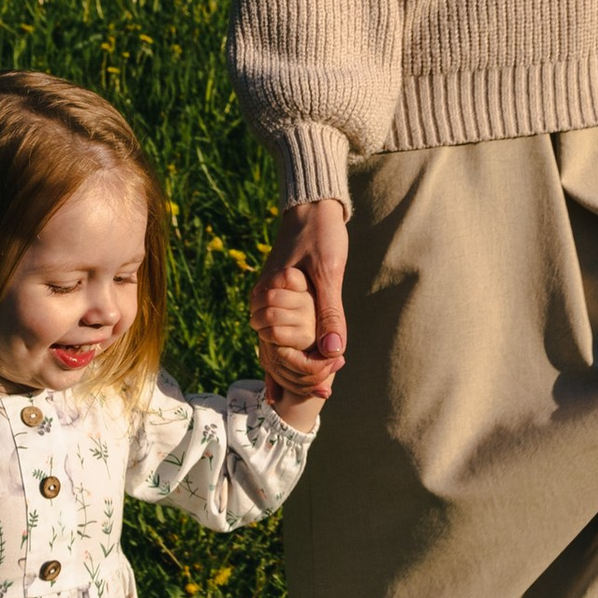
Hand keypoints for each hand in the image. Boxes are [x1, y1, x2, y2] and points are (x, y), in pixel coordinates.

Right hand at [252, 198, 348, 404]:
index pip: (279, 347)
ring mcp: (269, 296)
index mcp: (270, 296)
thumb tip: (333, 352)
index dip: (303, 369)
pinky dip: (289, 351)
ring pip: (276, 342)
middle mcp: (263, 299)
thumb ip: (330, 313)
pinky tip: (296, 372)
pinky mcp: (279, 293)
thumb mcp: (329, 273)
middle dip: (298, 375)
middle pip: (274, 349)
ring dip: (294, 367)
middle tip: (327, 394)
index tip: (328, 385)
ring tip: (318, 392)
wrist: (312, 204)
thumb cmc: (320, 234)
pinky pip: (280, 329)